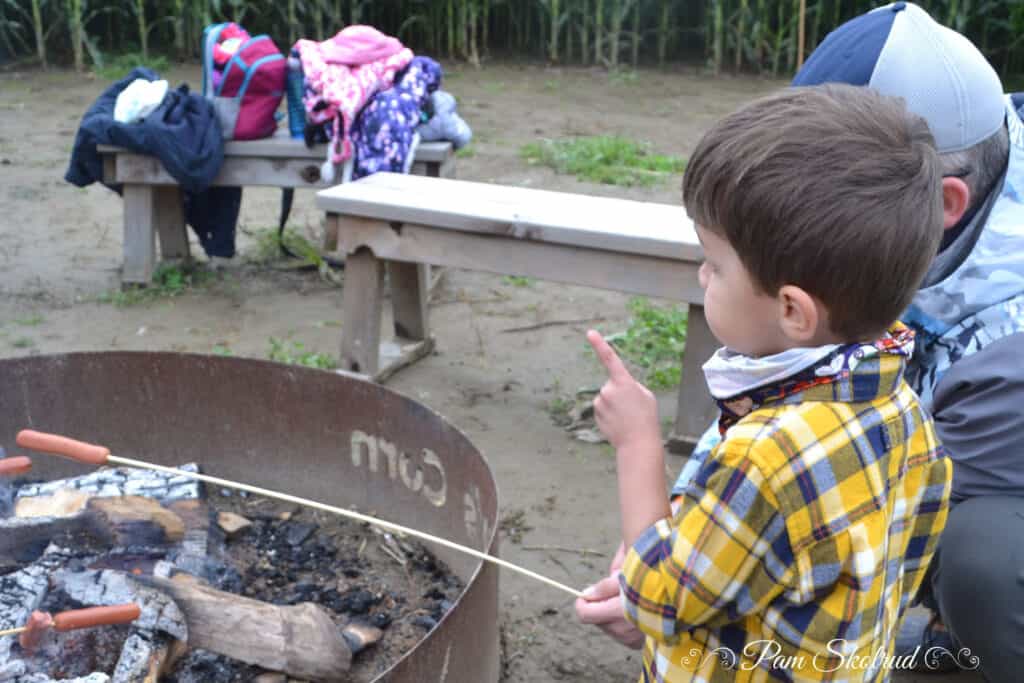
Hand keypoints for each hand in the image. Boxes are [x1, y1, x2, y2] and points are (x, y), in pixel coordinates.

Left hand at [575, 542, 644, 648]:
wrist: (679, 593)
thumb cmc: (652, 578)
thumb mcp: (627, 573)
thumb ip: (604, 586)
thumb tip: (586, 594)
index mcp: (619, 610)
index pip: (585, 614)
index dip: (582, 602)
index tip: (585, 593)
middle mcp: (624, 629)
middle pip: (596, 620)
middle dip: (599, 606)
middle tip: (615, 592)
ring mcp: (632, 638)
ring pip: (608, 627)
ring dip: (610, 615)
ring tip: (627, 601)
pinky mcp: (638, 643)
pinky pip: (620, 634)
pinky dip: (621, 623)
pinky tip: (632, 613)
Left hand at [586, 330, 659, 450]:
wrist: (638, 442)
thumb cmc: (646, 418)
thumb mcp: (646, 395)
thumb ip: (631, 386)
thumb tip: (619, 387)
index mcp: (623, 382)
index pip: (610, 359)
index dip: (599, 344)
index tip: (590, 333)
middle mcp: (608, 389)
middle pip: (612, 385)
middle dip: (620, 394)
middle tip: (632, 408)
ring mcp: (600, 402)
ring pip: (606, 398)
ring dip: (615, 405)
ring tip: (627, 417)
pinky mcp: (595, 414)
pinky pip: (603, 409)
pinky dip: (609, 415)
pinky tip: (619, 423)